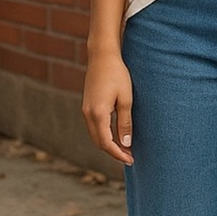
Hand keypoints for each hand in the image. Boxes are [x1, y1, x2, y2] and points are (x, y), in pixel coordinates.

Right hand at [81, 51, 134, 165]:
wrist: (102, 56)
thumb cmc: (117, 74)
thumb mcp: (126, 99)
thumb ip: (125, 122)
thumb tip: (126, 143)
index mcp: (97, 114)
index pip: (107, 143)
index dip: (118, 154)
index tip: (131, 159)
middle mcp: (88, 114)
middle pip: (99, 142)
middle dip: (114, 152)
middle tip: (130, 157)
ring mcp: (85, 109)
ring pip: (95, 135)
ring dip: (108, 144)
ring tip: (125, 148)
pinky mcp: (87, 105)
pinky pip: (94, 126)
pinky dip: (104, 134)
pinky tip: (115, 134)